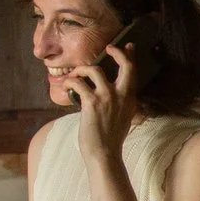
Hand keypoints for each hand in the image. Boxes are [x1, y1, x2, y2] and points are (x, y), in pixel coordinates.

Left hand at [63, 37, 138, 162]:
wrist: (104, 153)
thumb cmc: (110, 138)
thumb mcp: (122, 117)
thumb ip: (120, 102)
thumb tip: (110, 91)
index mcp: (130, 99)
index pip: (133, 72)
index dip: (130, 56)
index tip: (127, 46)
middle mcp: (122, 96)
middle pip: (125, 65)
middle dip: (116, 53)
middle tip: (108, 48)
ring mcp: (107, 98)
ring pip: (94, 70)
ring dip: (82, 70)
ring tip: (75, 76)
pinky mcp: (92, 103)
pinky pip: (78, 83)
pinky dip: (70, 82)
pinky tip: (66, 86)